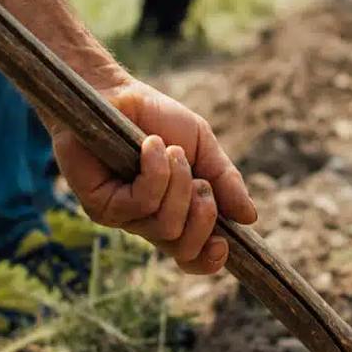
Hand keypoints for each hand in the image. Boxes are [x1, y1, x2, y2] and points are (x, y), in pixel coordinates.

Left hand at [51, 79, 257, 274]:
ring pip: (166, 226)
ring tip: (171, 150)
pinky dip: (155, 172)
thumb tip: (250, 217)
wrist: (115, 92)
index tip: (226, 244)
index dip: (209, 259)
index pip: (191, 256)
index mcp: (174, 213)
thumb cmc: (155, 118)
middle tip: (201, 183)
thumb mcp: (202, 146)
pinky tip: (150, 146)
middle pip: (183, 249)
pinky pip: (142, 203)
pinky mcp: (101, 205)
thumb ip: (225, 181)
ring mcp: (122, 216)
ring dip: (179, 184)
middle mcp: (147, 221)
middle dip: (203, 217)